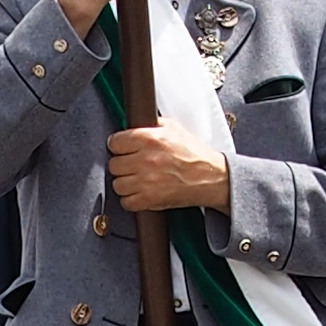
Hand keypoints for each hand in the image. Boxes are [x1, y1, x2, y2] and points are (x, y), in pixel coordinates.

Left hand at [105, 123, 232, 213]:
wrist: (211, 177)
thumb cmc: (195, 154)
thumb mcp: (174, 128)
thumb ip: (151, 124)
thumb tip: (134, 123)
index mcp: (150, 138)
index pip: (114, 142)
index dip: (119, 145)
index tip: (123, 148)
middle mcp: (146, 159)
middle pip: (114, 164)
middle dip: (122, 163)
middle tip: (133, 164)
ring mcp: (146, 181)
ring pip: (118, 184)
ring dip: (125, 182)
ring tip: (137, 178)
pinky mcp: (150, 200)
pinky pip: (126, 202)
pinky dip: (132, 199)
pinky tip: (141, 191)